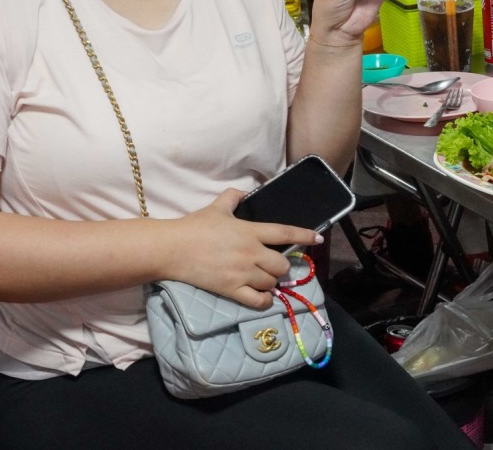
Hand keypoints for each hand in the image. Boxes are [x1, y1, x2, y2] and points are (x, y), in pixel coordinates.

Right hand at [168, 189, 318, 309]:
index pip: (284, 233)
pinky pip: (258, 300)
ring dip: (272, 283)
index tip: (318, 239)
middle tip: (274, 266)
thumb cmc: (195, 226)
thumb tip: (242, 192)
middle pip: (281, 265)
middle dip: (282, 267)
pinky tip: (263, 297)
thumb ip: (232, 197)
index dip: (304, 235)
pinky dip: (264, 300)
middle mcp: (251, 253)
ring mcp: (242, 273)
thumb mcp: (216, 207)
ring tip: (265, 280)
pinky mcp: (231, 289)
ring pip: (271, 282)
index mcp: (250, 231)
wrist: (173, 249)